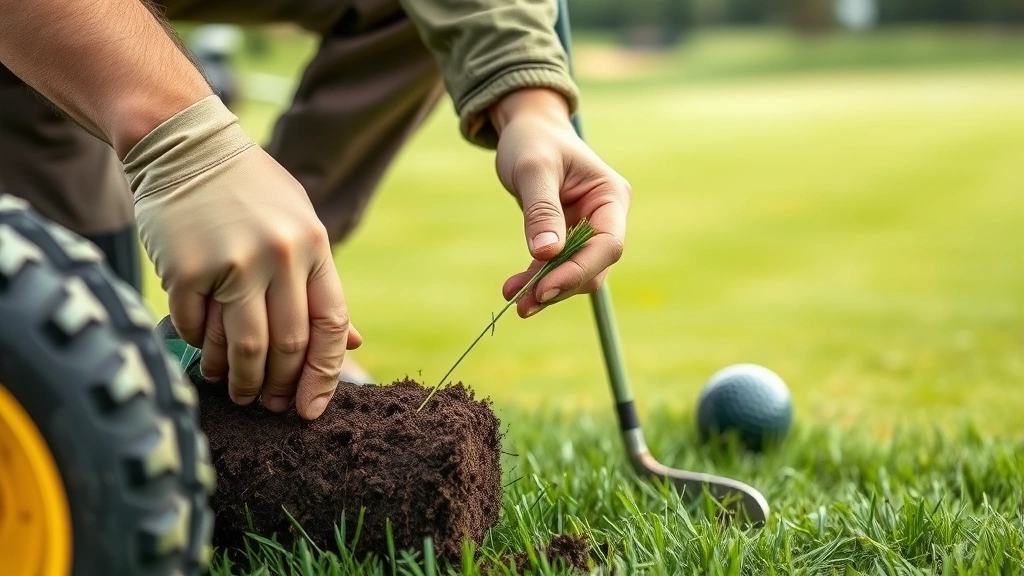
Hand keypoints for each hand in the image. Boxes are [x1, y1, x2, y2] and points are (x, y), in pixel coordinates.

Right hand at [126, 96, 360, 419]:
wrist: (186, 145)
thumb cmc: (250, 191)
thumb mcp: (300, 224)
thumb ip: (321, 283)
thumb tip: (350, 341)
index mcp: (314, 246)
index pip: (330, 325)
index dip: (324, 375)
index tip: (311, 408)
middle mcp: (279, 256)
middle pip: (287, 345)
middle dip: (280, 387)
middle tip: (270, 405)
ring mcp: (232, 262)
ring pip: (244, 348)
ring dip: (241, 381)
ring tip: (238, 392)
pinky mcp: (186, 269)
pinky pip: (195, 330)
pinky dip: (200, 348)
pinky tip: (204, 352)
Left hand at [491, 88, 630, 317]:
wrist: (526, 131)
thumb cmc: (533, 141)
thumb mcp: (533, 170)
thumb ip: (541, 211)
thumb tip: (546, 254)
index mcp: (610, 197)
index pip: (607, 245)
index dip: (578, 271)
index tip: (544, 289)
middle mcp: (606, 216)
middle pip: (593, 266)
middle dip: (559, 286)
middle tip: (523, 305)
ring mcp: (588, 229)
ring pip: (575, 272)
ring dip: (546, 289)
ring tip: (513, 301)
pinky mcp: (568, 237)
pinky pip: (557, 266)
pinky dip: (537, 279)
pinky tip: (514, 289)